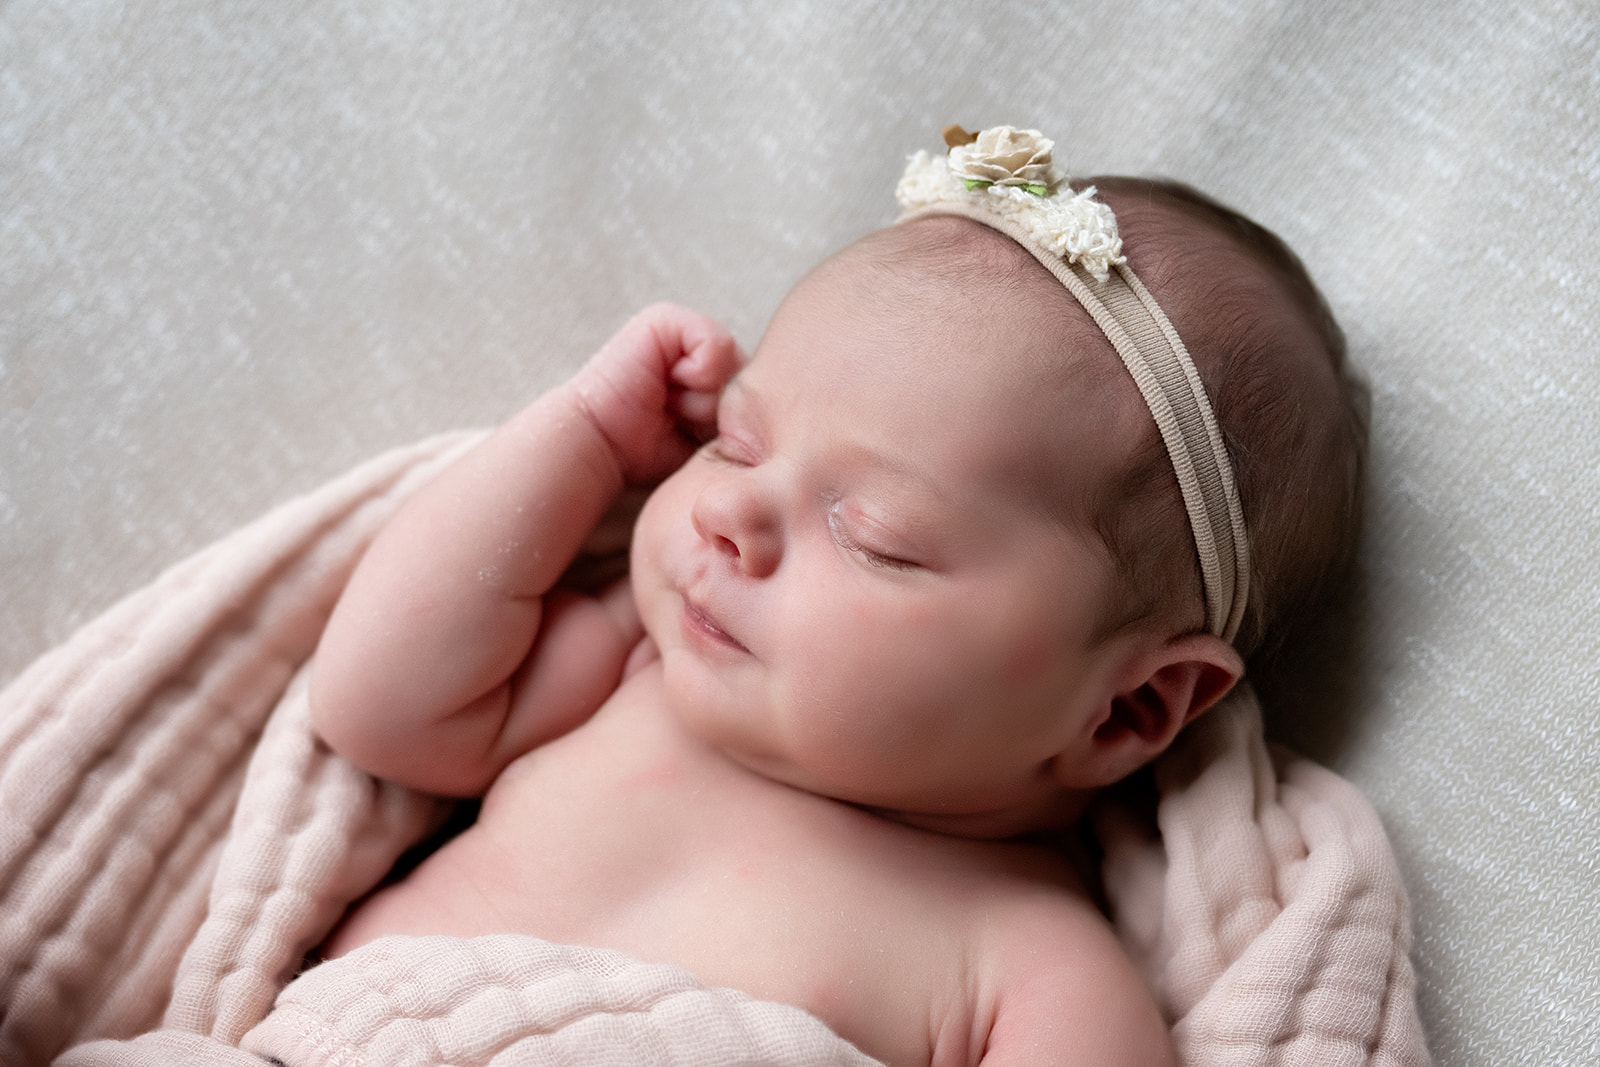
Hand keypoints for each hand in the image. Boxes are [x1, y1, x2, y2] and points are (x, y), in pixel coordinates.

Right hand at [572, 303, 743, 484]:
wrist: (602, 446)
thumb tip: (781, 422)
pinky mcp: (667, 321)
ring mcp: (683, 331)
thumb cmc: (647, 451)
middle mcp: (698, 349)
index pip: (755, 389)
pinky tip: (669, 386)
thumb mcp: (708, 440)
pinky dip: (698, 373)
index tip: (701, 434)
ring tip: (674, 406)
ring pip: (734, 362)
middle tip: (685, 420)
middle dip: (724, 408)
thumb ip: (740, 422)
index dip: (740, 417)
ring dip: (708, 396)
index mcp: (707, 374)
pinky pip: (714, 344)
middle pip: (749, 375)